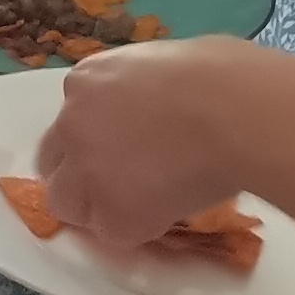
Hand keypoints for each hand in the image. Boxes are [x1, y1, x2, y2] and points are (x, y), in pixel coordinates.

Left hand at [34, 36, 278, 246]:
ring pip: (68, 204)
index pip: (72, 119)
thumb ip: (146, 88)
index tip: (125, 148)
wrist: (241, 113)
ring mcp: (85, 170)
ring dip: (100, 208)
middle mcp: (72, 122)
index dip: (97, 139)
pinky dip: (139, 228)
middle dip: (82, 176)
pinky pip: (113, 232)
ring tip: (148, 205)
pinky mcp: (110, 212)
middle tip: (125, 184)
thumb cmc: (228, 76)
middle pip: (54, 162)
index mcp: (87, 80)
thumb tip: (165, 102)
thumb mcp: (169, 62)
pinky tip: (171, 211)